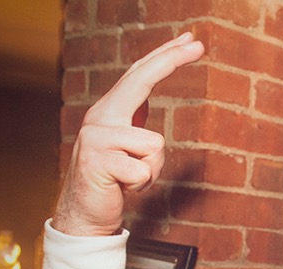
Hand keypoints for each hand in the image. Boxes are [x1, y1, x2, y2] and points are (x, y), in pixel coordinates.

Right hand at [53, 33, 204, 235]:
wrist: (86, 213)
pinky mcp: (99, 161)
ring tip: (130, 178)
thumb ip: (134, 122)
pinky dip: (142, 185)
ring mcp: (96, 137)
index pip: (139, 77)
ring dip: (151, 170)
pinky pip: (144, 171)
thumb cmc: (113, 181)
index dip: (164, 57)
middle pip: (139, 81)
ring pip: (155, 145)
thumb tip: (145, 98)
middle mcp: (101, 118)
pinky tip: (123, 187)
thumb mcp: (127, 147)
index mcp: (110, 113)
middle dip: (170, 60)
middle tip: (196, 44)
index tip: (189, 41)